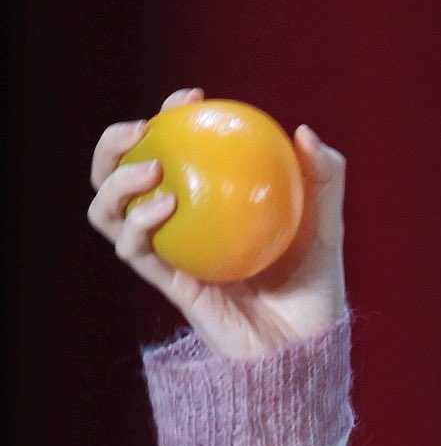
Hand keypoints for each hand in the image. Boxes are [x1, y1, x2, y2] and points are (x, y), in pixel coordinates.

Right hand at [86, 85, 347, 358]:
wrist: (308, 349)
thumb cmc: (317, 290)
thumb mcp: (326, 226)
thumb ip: (324, 178)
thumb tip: (303, 132)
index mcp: (205, 208)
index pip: (172, 153)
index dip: (169, 117)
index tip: (191, 96)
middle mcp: (178, 230)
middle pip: (118, 179)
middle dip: (112, 145)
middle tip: (141, 126)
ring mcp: (169, 259)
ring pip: (109, 214)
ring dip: (114, 183)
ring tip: (150, 168)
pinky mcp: (169, 287)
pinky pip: (137, 251)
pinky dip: (140, 224)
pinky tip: (165, 205)